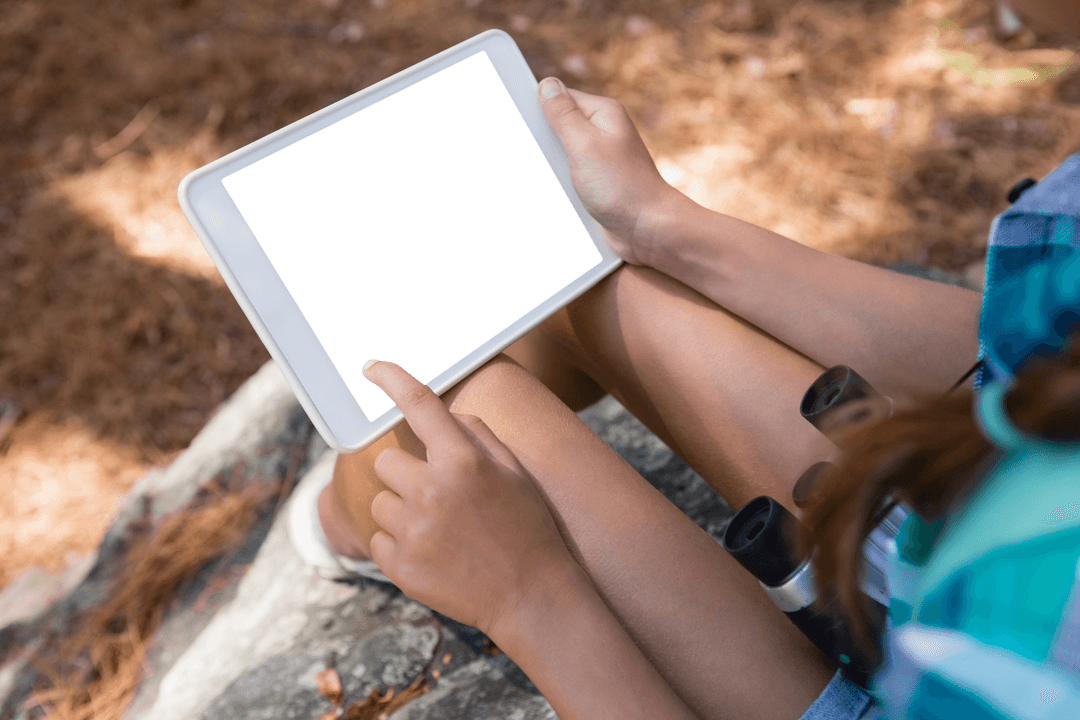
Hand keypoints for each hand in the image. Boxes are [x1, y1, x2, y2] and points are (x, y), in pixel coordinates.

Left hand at [361, 360, 580, 636]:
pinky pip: (378, 540)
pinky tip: (434, 554)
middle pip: (386, 462)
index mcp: (463, 461)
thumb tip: (444, 414)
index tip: (372, 368)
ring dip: (402, 511)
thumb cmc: (528, 528)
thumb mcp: (515, 472)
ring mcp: (412, 531)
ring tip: (442, 531)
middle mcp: (432, 490)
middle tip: (437, 495)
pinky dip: (399, 545)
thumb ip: (477, 436)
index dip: (392, 379)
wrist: (532, 597)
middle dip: (406, 473)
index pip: (419, 405)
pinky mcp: (399, 566)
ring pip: (381, 503)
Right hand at [538, 77, 677, 265]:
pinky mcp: (594, 183)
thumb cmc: (623, 187)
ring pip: (558, 156)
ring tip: (555, 182)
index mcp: (602, 114)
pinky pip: (567, 178)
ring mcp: (598, 158)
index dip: (536, 111)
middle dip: (542, 144)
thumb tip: (547, 84)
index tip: (520, 125)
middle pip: (555, 129)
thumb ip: (563, 115)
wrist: (648, 230)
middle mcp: (601, 132)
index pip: (558, 98)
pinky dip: (559, 185)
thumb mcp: (585, 145)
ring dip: (550, 169)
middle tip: (539, 159)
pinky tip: (557, 194)